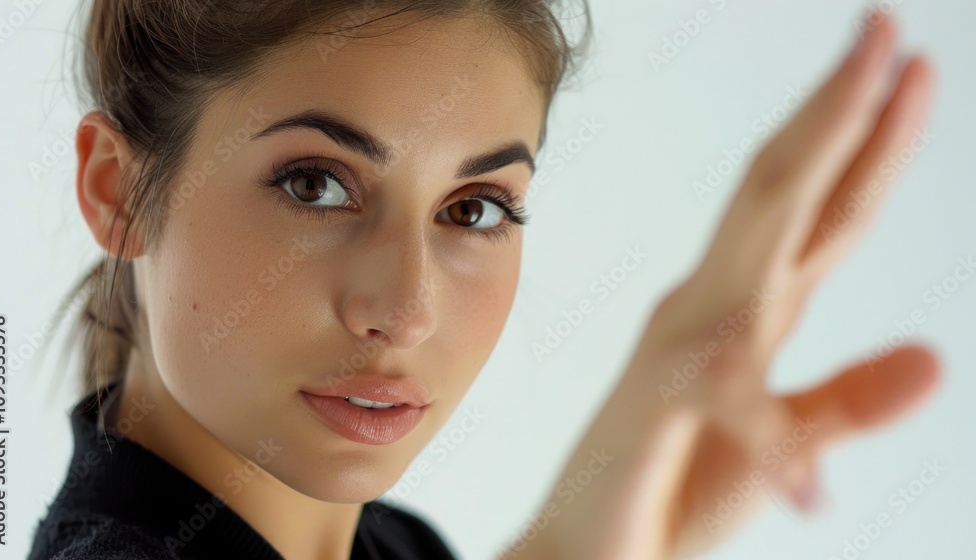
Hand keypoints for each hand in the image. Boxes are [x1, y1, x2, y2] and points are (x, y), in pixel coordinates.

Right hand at [503, 7, 940, 559]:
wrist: (582, 550)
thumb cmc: (671, 489)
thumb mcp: (787, 443)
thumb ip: (850, 399)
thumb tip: (936, 356)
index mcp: (747, 312)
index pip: (819, 213)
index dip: (867, 142)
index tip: (907, 69)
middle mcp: (712, 308)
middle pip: (785, 192)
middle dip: (839, 110)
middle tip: (883, 30)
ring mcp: (681, 348)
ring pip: (757, 236)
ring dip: (817, 156)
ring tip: (869, 83)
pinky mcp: (658, 410)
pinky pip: (727, 401)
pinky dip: (777, 437)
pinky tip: (818, 472)